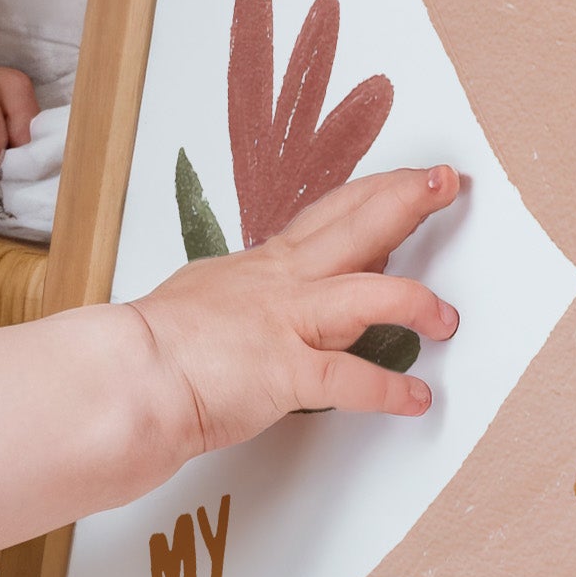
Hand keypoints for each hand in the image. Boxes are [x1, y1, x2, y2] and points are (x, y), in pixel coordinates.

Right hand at [135, 162, 460, 454]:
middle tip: (448, 182)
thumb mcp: (203, 297)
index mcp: (264, 265)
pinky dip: (390, 390)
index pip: (330, 214)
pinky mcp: (285, 371)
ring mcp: (286, 323)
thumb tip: (258, 301)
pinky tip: (417, 398)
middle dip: (408, 201)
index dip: (376, 192)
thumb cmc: (156, 346)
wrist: (126, 377)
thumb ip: (242, 296)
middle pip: (357, 226)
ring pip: (368, 295)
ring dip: (416, 302)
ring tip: (448, 317)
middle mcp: (281, 283)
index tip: (412, 178)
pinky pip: (352, 378)